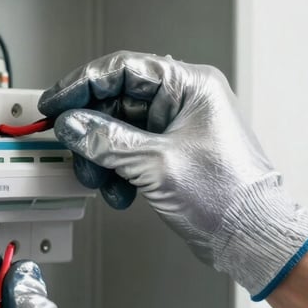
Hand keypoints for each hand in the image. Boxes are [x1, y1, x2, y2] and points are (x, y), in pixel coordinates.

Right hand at [39, 51, 307, 299]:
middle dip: (91, 131)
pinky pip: (129, 153)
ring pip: (118, 131)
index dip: (83, 84)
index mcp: (189, 85)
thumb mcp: (156, 163)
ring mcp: (175, 129)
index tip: (55, 104)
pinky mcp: (170, 155)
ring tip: (100, 180)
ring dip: (102, 157)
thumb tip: (72, 124)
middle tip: (74, 148)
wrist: (251, 237)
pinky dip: (117, 171)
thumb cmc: (228, 195)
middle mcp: (183, 101)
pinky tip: (119, 192)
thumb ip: (107, 140)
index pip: (124, 69)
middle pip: (116, 101)